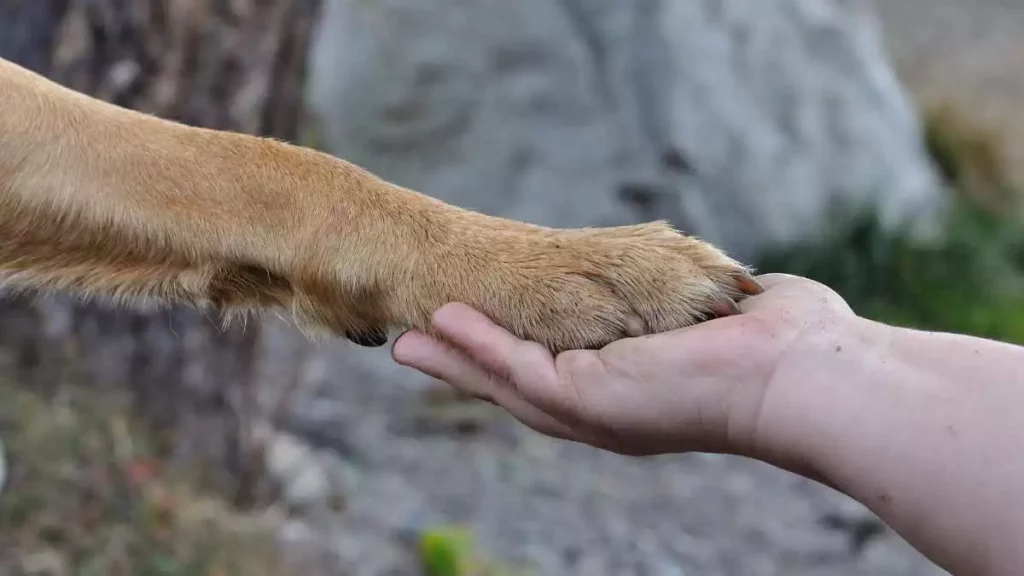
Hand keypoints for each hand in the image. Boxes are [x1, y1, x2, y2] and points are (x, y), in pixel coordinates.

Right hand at [391, 273, 854, 456]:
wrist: (805, 373)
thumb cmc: (784, 344)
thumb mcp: (720, 316)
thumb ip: (700, 304)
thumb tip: (729, 289)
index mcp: (633, 394)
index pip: (559, 374)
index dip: (512, 357)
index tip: (474, 335)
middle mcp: (607, 411)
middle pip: (518, 388)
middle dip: (466, 367)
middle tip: (413, 349)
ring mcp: (593, 410)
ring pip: (505, 384)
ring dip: (455, 360)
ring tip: (408, 341)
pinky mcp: (588, 398)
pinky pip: (516, 369)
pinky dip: (476, 348)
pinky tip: (441, 325)